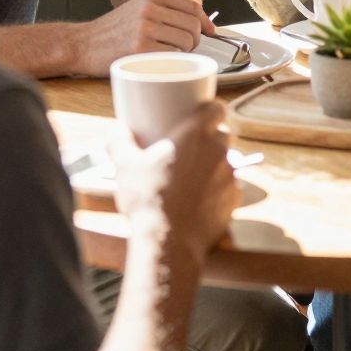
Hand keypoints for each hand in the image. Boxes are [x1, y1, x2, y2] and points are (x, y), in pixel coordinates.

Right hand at [72, 0, 206, 74]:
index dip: (205, 22)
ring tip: (168, 55)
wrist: (83, 44)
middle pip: (193, 26)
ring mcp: (144, 28)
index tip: (209, 32)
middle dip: (195, 41)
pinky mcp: (140, 49)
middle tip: (183, 49)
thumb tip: (203, 24)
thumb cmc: (114, 31)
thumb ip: (166, 11)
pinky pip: (173, 56)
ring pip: (187, 42)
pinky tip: (160, 62)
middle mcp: (150, 8)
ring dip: (184, 53)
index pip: (193, 7)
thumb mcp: (139, 9)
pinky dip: (172, 62)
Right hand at [114, 102, 237, 265]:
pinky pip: (230, 187)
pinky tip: (201, 198)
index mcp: (196, 134)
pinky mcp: (234, 200)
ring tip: (193, 176)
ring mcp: (230, 176)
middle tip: (190, 148)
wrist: (168, 242)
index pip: (218, 108)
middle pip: (223, 134)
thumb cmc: (147, 200)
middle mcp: (218, 151)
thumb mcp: (124, 166)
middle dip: (211, 138)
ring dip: (214, 165)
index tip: (200, 115)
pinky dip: (219, 190)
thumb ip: (118, 141)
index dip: (211, 109)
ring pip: (228, 162)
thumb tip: (116, 129)